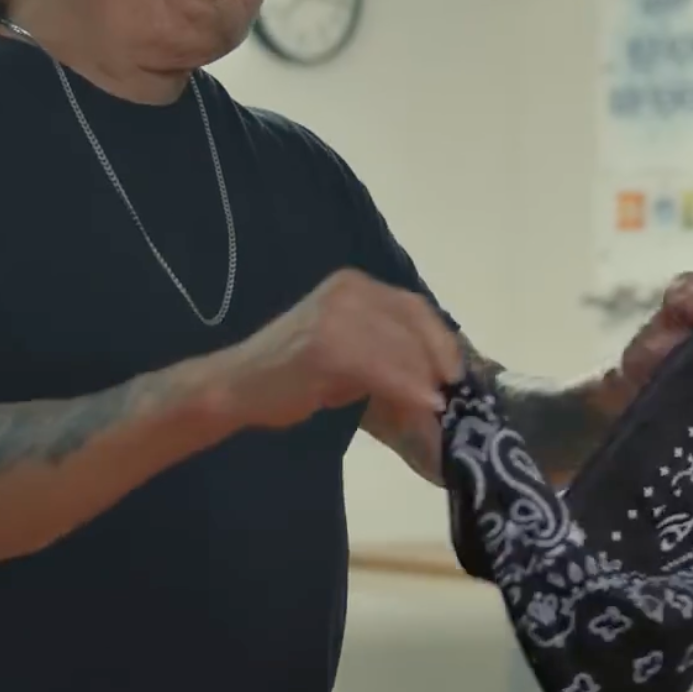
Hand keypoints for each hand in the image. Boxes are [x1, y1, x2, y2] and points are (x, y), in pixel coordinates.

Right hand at [219, 269, 462, 431]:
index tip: (456, 371)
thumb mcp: (347, 349)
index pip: (412, 306)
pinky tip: (420, 404)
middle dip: (437, 360)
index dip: (440, 339)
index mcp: (353, 284)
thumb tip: (435, 375)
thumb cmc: (293, 375)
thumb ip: (386, 349)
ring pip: (400, 346)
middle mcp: (347, 290)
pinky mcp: (326, 347)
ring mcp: (335, 316)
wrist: (237, 386)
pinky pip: (381, 367)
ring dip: (424, 378)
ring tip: (437, 407)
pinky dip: (406, 387)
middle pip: (412, 322)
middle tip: (450, 394)